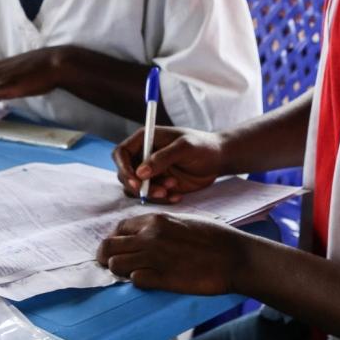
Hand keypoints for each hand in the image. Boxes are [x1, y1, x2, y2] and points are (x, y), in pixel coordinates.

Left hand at [96, 214, 250, 293]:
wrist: (233, 257)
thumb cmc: (213, 238)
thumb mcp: (183, 221)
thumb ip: (159, 226)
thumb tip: (142, 234)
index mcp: (155, 220)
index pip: (118, 228)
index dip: (117, 239)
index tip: (122, 248)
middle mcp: (150, 236)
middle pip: (109, 246)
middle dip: (108, 256)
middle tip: (117, 265)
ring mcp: (154, 257)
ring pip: (115, 264)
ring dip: (121, 271)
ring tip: (135, 273)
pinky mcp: (162, 278)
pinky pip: (134, 280)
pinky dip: (138, 281)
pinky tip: (150, 280)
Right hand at [112, 126, 228, 202]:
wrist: (218, 159)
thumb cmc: (203, 146)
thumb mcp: (184, 147)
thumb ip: (162, 158)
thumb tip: (139, 173)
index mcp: (145, 139)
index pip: (121, 153)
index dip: (123, 168)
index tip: (136, 182)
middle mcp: (143, 155)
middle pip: (125, 174)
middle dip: (139, 186)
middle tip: (160, 190)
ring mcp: (150, 172)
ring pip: (136, 189)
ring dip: (151, 193)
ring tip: (173, 188)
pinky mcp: (159, 185)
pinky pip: (150, 197)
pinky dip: (161, 199)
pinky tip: (178, 196)